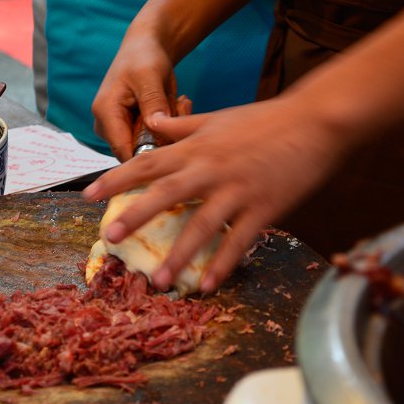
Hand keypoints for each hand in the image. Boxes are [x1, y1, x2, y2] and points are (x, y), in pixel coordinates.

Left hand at [84, 96, 348, 290]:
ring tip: (158, 281)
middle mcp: (210, 169)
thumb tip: (153, 122)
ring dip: (178, 255)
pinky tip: (209, 286)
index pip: (148, 162)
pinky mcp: (263, 208)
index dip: (116, 179)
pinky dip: (223, 264)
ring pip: (200, 225)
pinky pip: (239, 242)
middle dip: (135, 217)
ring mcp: (237, 190)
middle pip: (164, 194)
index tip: (88, 194)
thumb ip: (182, 125)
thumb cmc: (265, 119)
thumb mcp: (218, 117)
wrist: (314, 121)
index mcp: (196, 147)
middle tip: (110, 240)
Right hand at [92, 29, 177, 161]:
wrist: (145, 48)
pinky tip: (175, 104)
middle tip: (180, 107)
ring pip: (150, 146)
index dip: (149, 155)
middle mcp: (108, 126)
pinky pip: (155, 139)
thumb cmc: (142, 56)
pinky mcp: (132, 129)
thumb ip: (153, 102)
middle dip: (165, 136)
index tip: (175, 140)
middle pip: (138, 151)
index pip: (123, 152)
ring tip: (178, 102)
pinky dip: (170, 125)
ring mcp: (120, 129)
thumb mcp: (149, 75)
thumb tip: (157, 128)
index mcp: (105, 113)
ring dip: (170, 128)